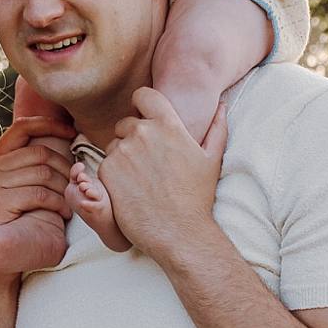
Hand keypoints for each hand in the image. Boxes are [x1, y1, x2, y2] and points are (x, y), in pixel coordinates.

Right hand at [0, 90, 75, 268]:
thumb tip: (61, 136)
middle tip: (76, 182)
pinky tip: (64, 213)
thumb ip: (31, 163)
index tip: (73, 131)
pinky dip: (58, 203)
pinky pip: (39, 194)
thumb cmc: (20, 218)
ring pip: (42, 173)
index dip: (50, 124)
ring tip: (70, 202)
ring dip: (64, 188)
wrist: (0, 252)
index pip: (22, 126)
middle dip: (65, 166)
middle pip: (39, 152)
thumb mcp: (22, 184)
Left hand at [70, 86, 225, 262]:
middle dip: (133, 137)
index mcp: (167, 124)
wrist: (178, 232)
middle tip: (147, 163)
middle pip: (126, 123)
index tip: (144, 118)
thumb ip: (217, 128)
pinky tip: (131, 191)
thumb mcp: (212, 159)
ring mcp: (121, 151)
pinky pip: (105, 165)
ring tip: (141, 181)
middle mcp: (141, 132)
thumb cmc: (197, 197)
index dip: (141, 105)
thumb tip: (221, 106)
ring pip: (114, 145)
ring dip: (123, 157)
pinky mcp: (107, 171)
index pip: (143, 95)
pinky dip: (114, 176)